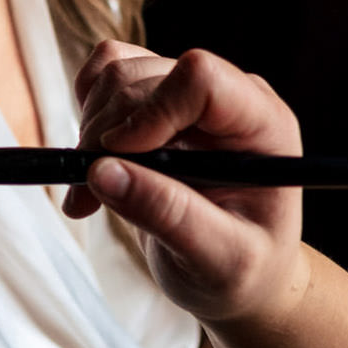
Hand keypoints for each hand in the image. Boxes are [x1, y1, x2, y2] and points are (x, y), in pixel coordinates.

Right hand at [63, 42, 307, 327]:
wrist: (235, 274)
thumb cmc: (243, 269)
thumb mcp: (220, 260)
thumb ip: (168, 215)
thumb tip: (101, 172)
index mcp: (262, 125)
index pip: (201, 78)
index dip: (152, 109)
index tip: (118, 156)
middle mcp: (228, 97)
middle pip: (145, 77)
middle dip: (106, 134)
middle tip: (91, 194)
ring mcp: (187, 93)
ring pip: (117, 72)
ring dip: (90, 130)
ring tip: (92, 193)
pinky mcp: (155, 97)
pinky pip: (105, 74)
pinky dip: (85, 116)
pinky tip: (93, 165)